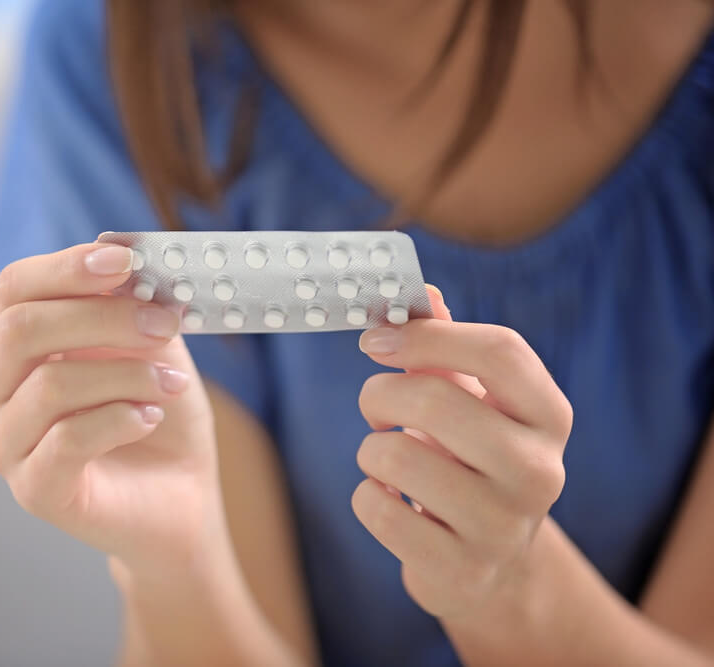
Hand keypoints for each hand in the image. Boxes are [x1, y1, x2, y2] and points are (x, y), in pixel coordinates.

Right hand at [0, 243, 223, 576]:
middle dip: (102, 317)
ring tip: (171, 382)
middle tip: (165, 320)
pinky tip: (152, 418)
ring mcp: (5, 445)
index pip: (12, 289)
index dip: (65, 268)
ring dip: (126, 373)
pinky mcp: (33, 490)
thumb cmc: (158, 412)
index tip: (125, 262)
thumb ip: (131, 303)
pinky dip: (121, 418)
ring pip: (49, 384)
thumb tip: (119, 254)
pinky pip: (68, 438)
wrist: (178, 496)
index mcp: (11, 347)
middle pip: (21, 330)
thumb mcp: (151, 345)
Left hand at [352, 287, 571, 618]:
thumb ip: (443, 344)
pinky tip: (393, 503)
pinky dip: (367, 498)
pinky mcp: (462, 570)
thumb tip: (420, 292)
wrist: (491, 563)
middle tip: (375, 405)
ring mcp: (504, 526)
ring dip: (371, 451)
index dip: (427, 336)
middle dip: (380, 394)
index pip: (499, 351)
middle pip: (435, 400)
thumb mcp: (471, 401)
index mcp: (549, 415)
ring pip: (395, 456)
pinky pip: (377, 510)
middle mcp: (540, 470)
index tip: (376, 339)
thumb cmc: (472, 460)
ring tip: (389, 461)